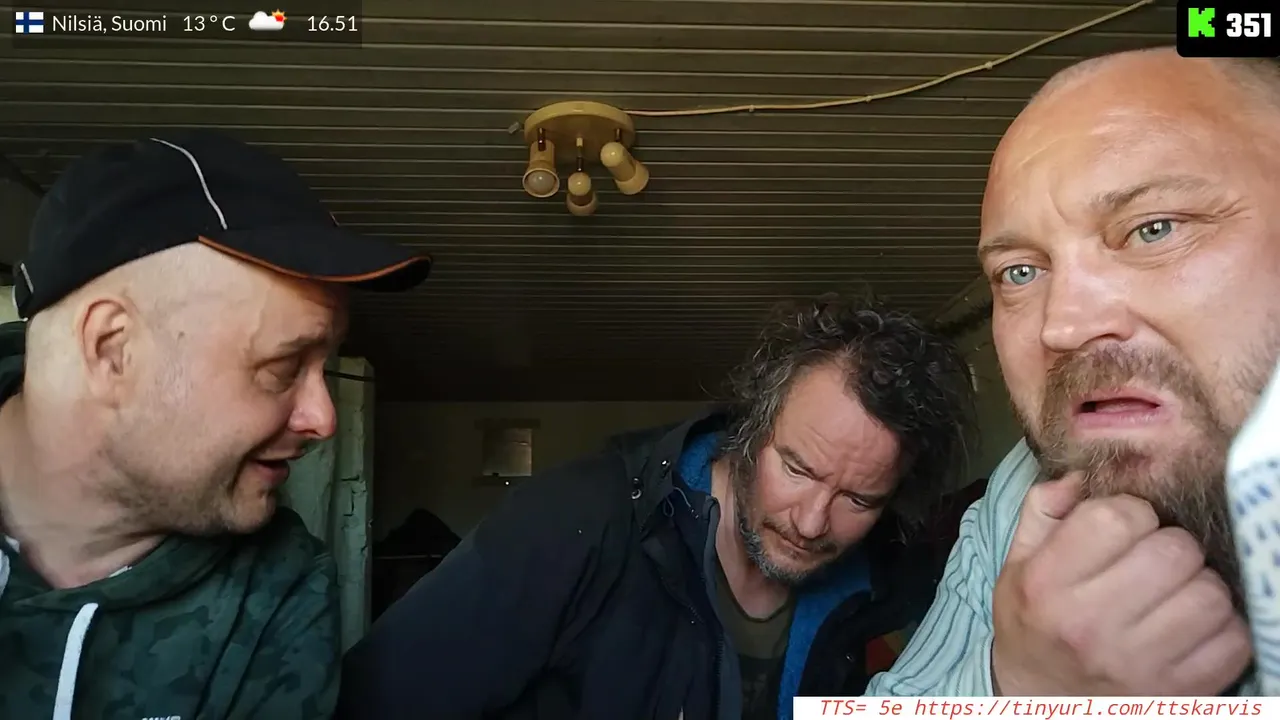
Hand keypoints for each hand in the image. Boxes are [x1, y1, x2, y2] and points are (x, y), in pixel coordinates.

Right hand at [991, 473, 1251, 695]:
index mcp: (1047, 584)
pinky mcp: (1176, 692)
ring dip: (1200, 585)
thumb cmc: (1032, 622)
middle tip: (1155, 558)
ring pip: (1210, 595)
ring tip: (1176, 591)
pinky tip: (1191, 624)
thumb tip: (1084, 474)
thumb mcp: (1018, 564)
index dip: (1131, 512)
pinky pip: (1233, 641)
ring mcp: (1136, 664)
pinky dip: (1222, 627)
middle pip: (1174, 551)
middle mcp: (1089, 625)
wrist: (1039, 701)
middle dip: (1171, 545)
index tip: (1125, 528)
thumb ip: (1044, 510)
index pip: (1117, 517)